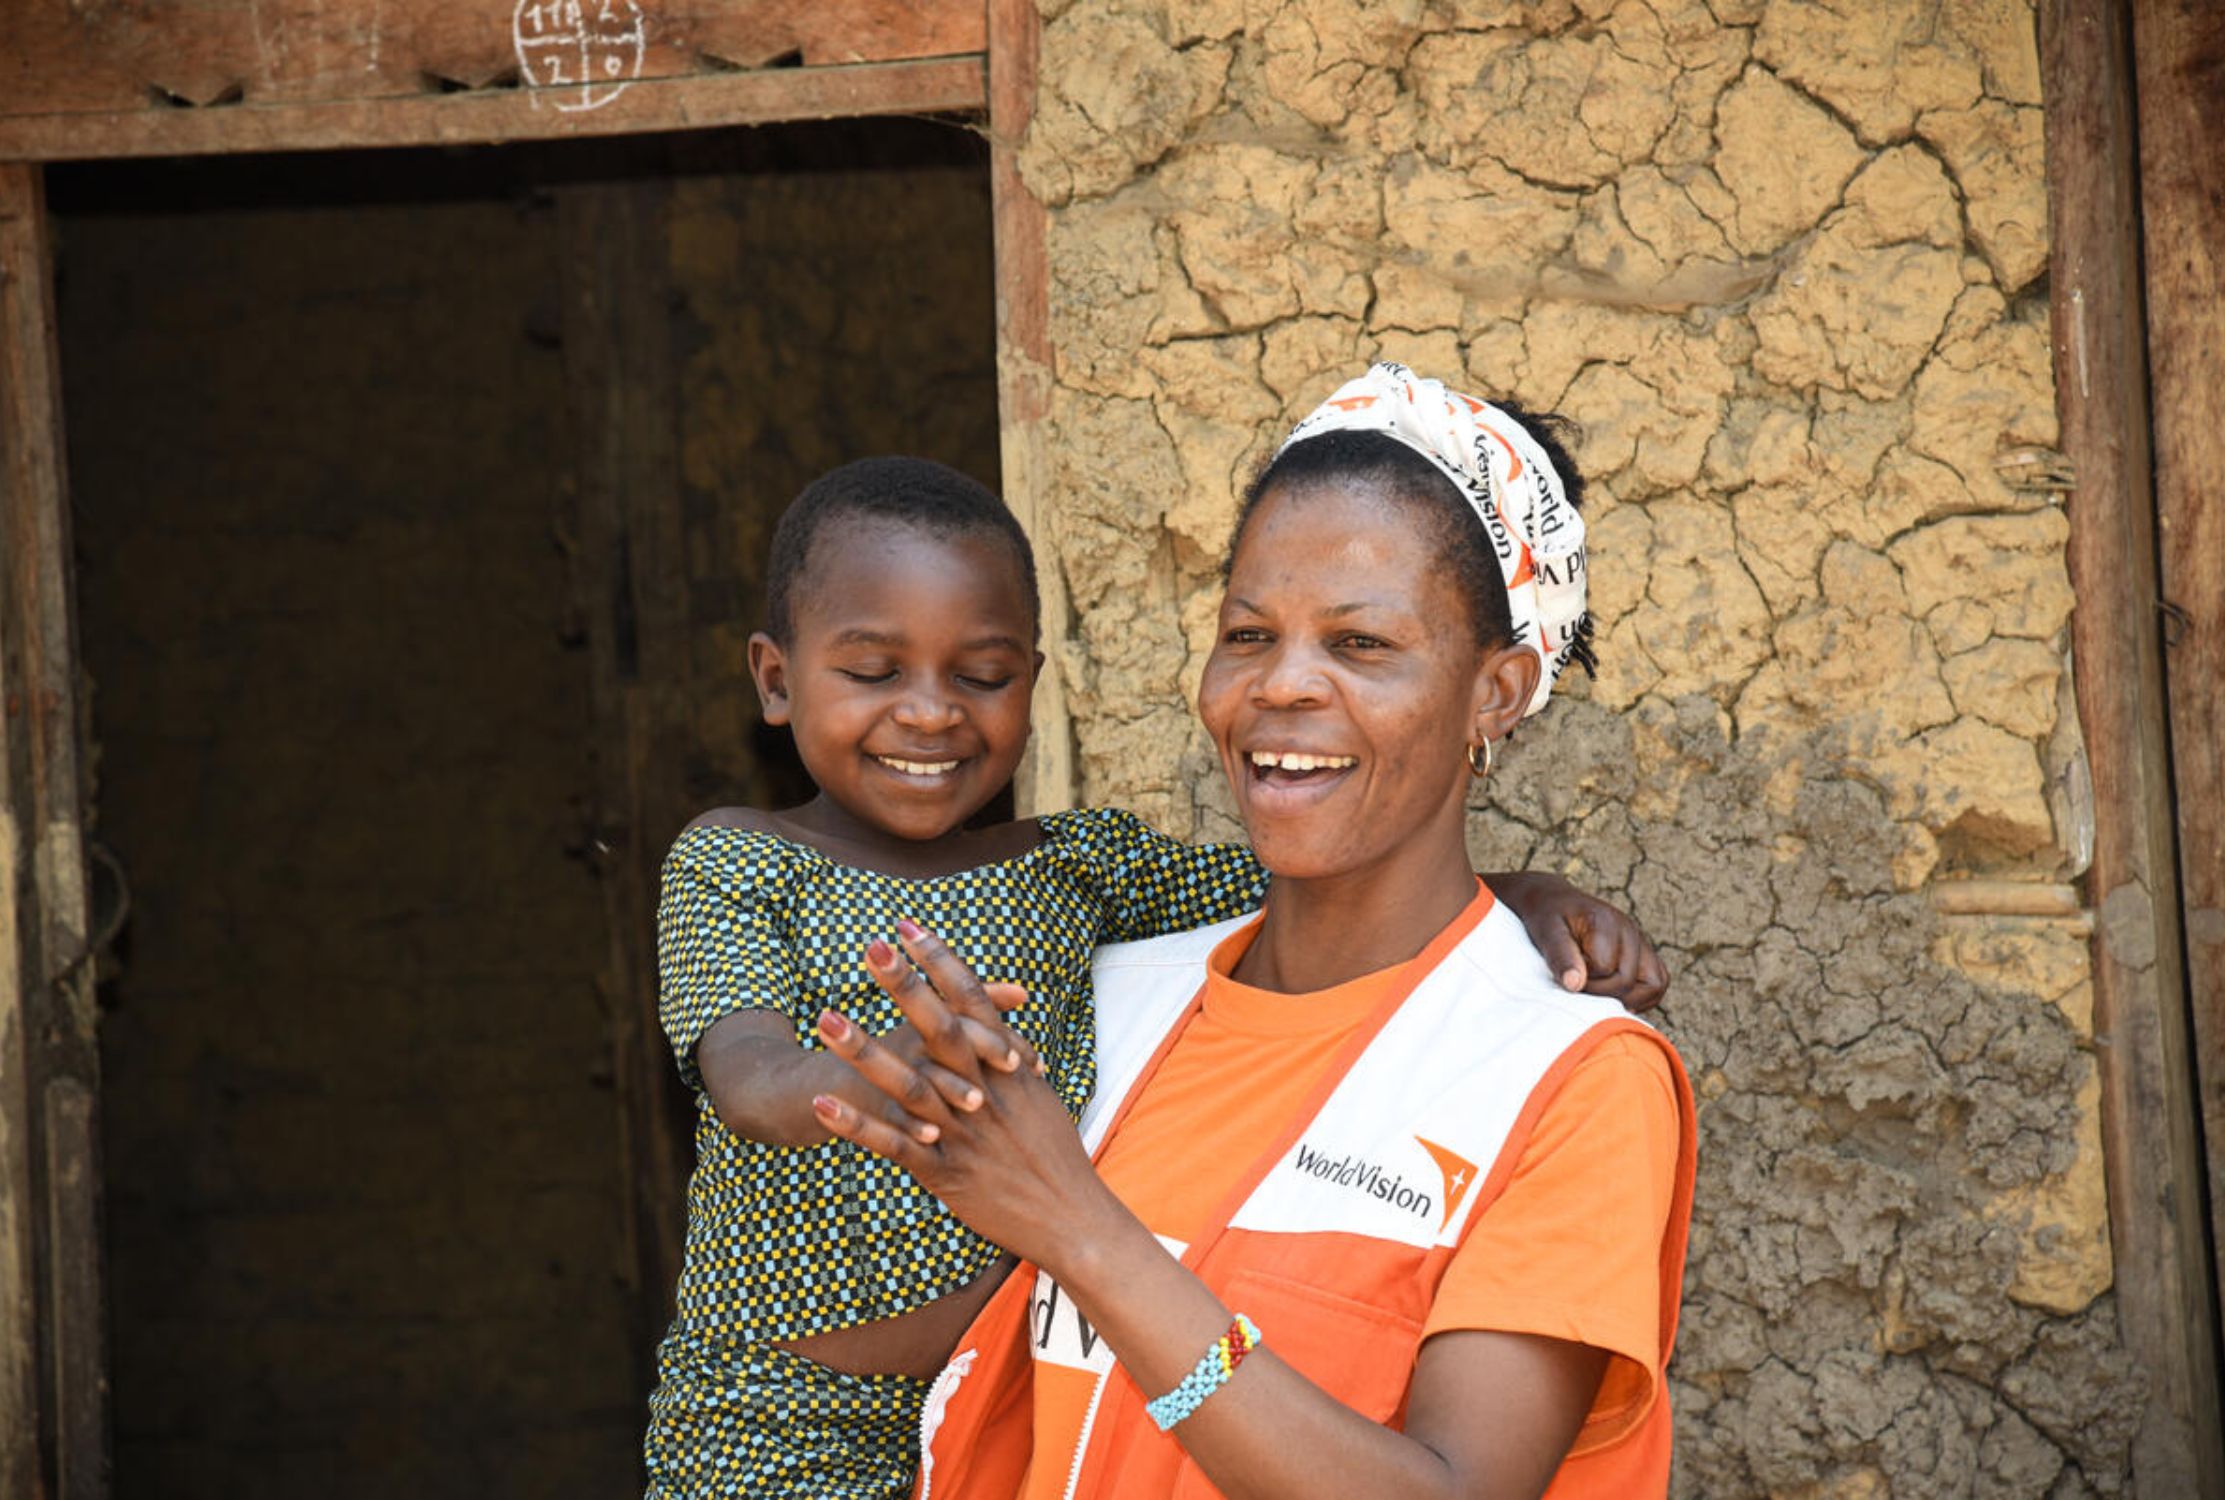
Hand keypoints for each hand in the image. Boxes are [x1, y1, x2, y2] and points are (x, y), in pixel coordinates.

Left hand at [811, 922, 1120, 1267]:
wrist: (1072, 1219)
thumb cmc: (1058, 1158)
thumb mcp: (1040, 1100)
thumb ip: (1016, 1063)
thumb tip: (1009, 1033)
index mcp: (1009, 1070)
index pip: (972, 1001)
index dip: (940, 962)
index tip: (907, 927)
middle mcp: (986, 1092)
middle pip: (940, 1028)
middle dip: (905, 986)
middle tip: (870, 948)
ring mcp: (963, 1132)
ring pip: (909, 1085)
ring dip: (864, 1050)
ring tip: (826, 1019)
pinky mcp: (945, 1173)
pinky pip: (895, 1145)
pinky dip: (858, 1125)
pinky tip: (822, 1104)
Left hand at [1494, 872, 1668, 1011]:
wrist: (1554, 901)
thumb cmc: (1547, 918)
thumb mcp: (1546, 932)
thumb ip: (1560, 956)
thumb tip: (1575, 985)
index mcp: (1606, 921)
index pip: (1604, 968)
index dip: (1582, 979)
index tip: (1566, 972)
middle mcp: (1629, 930)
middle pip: (1628, 981)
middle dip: (1600, 993)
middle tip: (1579, 985)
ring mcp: (1640, 941)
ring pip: (1654, 985)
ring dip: (1627, 999)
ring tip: (1600, 996)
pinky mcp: (1644, 952)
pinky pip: (1659, 983)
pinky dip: (1642, 997)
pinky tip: (1616, 997)